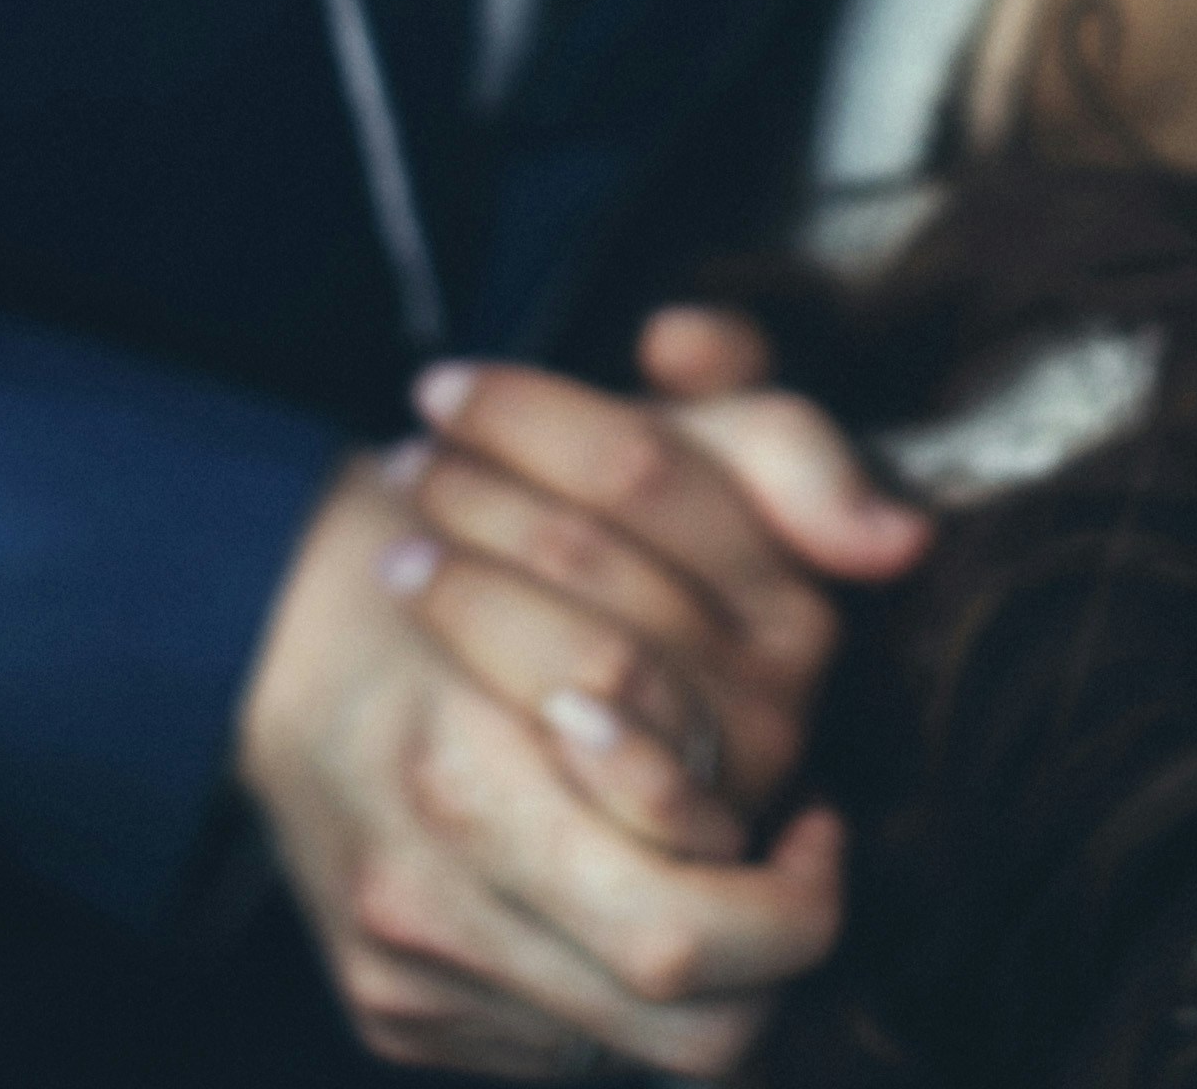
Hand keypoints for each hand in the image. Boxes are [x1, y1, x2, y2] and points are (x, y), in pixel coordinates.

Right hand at [237, 437, 852, 1076]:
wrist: (256, 625)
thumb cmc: (462, 528)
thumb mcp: (630, 453)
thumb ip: (775, 461)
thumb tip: (899, 541)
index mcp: (469, 769)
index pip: (692, 928)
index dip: (794, 893)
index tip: (819, 819)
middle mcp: (427, 893)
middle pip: (679, 1016)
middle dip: (774, 954)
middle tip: (799, 867)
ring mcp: (405, 969)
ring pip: (633, 1047)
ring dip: (707, 974)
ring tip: (719, 872)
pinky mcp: (390, 1013)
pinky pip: (555, 1045)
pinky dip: (609, 981)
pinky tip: (616, 888)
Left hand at [390, 323, 925, 833]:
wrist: (562, 715)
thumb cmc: (622, 560)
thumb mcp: (686, 459)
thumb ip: (689, 381)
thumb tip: (675, 341)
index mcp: (797, 561)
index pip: (640, 464)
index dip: (525, 414)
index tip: (438, 390)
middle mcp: (791, 677)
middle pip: (595, 555)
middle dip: (481, 498)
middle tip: (404, 471)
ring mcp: (745, 771)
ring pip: (595, 656)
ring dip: (473, 597)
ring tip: (399, 559)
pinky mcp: (691, 855)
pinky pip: (648, 795)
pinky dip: (579, 738)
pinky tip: (496, 701)